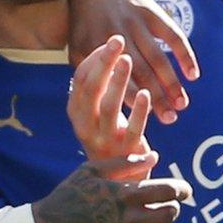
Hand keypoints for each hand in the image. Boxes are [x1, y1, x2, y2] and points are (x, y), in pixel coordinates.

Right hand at [33, 166, 189, 222]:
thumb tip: (155, 157)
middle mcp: (125, 218)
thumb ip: (123, 162)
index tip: (186, 191)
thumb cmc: (69, 196)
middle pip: (169, 214)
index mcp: (121, 193)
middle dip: (173, 208)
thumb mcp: (90, 171)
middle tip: (167, 207)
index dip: (182, 189)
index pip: (167, 191)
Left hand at [67, 0, 198, 123]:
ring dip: (172, 83)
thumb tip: (100, 106)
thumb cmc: (84, 22)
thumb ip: (88, 72)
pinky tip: (193, 74)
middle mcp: (117, 36)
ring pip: (158, 58)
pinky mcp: (151, 11)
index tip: (145, 123)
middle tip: (171, 119)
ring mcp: (136, 23)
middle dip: (158, 98)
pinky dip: (184, 55)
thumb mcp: (76, 47)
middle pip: (141, 73)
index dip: (133, 102)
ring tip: (182, 104)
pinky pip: (172, 36)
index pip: (117, 81)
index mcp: (95, 49)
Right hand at [69, 37, 158, 180]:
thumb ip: (98, 89)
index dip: (94, 58)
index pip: (80, 80)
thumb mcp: (96, 114)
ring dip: (118, 81)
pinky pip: (132, 128)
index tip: (110, 41)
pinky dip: (139, 110)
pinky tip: (146, 93)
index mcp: (76, 113)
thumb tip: (105, 52)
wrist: (118, 181)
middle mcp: (85, 126)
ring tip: (128, 60)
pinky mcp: (125, 152)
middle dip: (103, 63)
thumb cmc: (108, 137)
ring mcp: (104, 140)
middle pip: (91, 89)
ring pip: (109, 107)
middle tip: (117, 42)